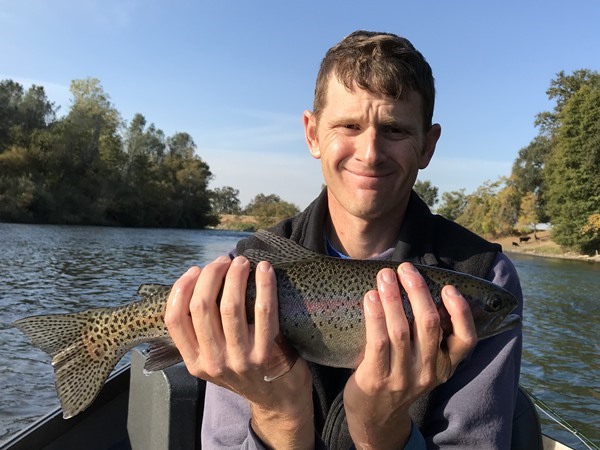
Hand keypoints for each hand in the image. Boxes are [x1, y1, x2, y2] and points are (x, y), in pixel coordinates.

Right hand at [164, 256, 313, 448]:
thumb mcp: (213, 359)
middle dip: (211, 275)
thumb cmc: (245, 370)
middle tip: (224, 261)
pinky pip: (263, 312)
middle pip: (202, 307)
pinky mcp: (266, 355)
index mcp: (194, 362)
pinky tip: (265, 269)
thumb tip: (199, 282)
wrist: (279, 400)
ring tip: (243, 262)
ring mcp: (239, 360)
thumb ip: (202, 332)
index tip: (196, 270)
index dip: (182, 288)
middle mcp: (213, 363)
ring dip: (235, 276)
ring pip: (230, 307)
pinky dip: (264, 286)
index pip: (175, 319)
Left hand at [343, 262, 476, 448]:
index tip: (448, 288)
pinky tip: (370, 298)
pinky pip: (378, 342)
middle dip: (418, 291)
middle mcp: (427, 372)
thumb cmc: (399, 378)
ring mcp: (402, 377)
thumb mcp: (424, 364)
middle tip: (406, 269)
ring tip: (385, 276)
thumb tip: (423, 289)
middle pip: (429, 325)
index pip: (466, 341)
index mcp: (444, 367)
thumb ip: (428, 336)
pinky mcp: (377, 379)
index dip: (460, 312)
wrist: (375, 418)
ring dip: (393, 298)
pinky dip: (375, 316)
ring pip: (402, 330)